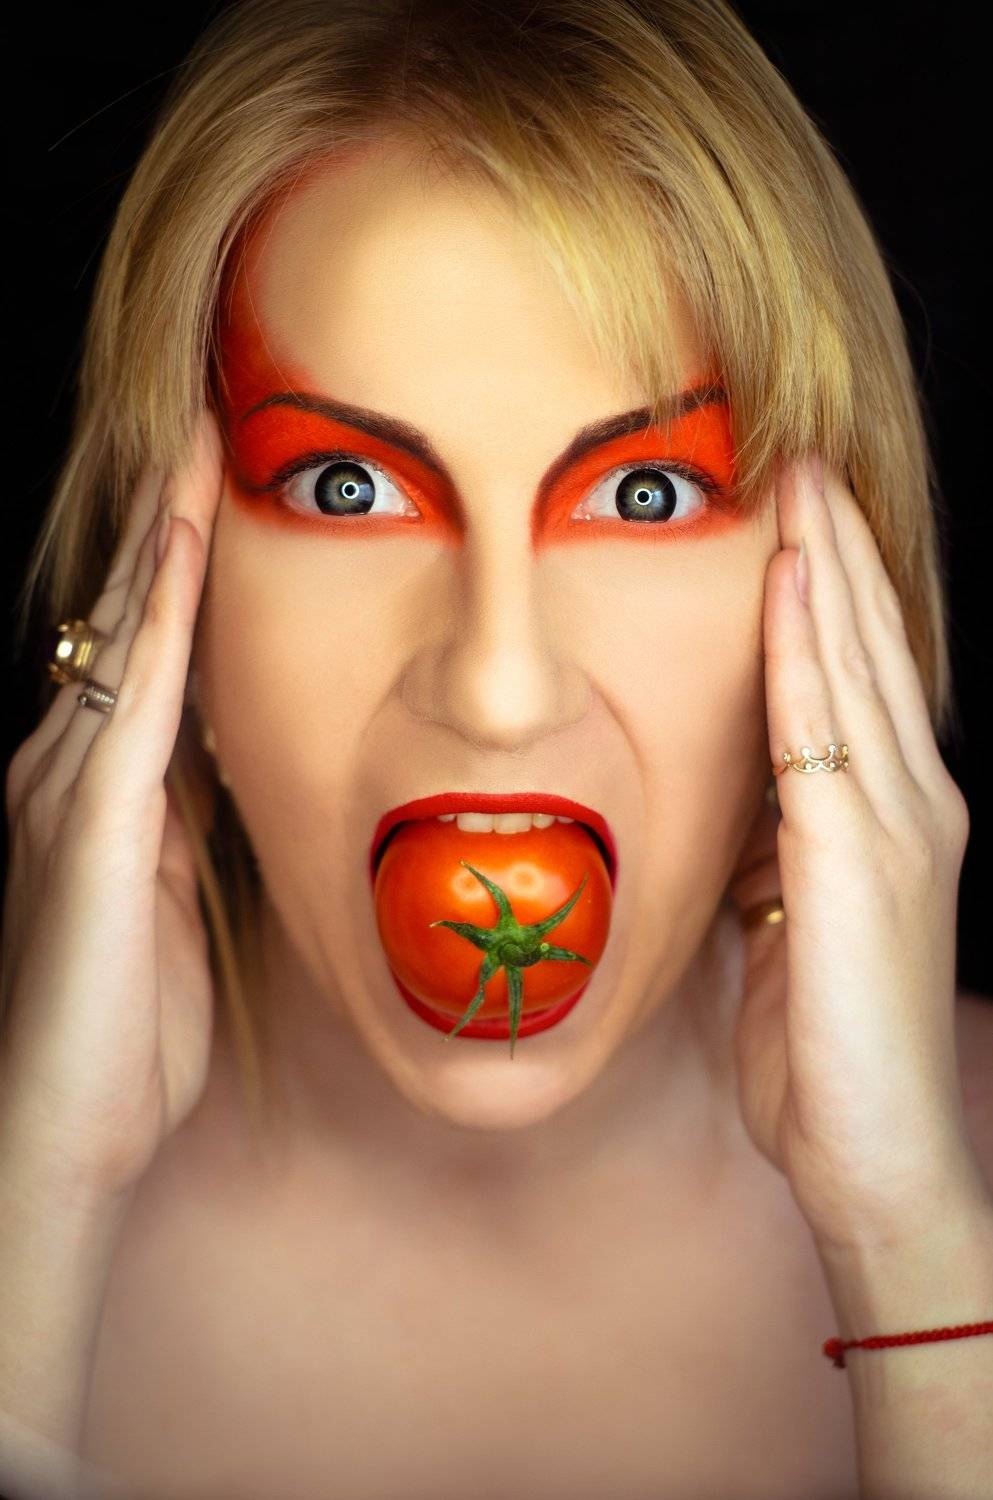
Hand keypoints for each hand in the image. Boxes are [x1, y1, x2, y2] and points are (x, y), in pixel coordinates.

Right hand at [0, 409, 223, 1207]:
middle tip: (206, 422)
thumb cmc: (125, 1032)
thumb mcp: (173, 904)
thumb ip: (186, 827)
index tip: (216, 485)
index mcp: (96, 792)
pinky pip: (137, 698)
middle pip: (122, 620)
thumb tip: (220, 762)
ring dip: (160, 538)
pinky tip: (183, 545)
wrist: (64, 1135)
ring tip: (196, 444)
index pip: (138, 651)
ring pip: (123, 635)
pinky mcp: (92, 830)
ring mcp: (70, 793)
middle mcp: (65, 772)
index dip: (173, 567)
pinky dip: (162, 614)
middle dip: (161, 521)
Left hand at [726, 456, 991, 1252]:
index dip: (831, 592)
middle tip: (801, 460)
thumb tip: (732, 807)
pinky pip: (821, 729)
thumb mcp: (790, 927)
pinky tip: (789, 582)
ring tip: (798, 483)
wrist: (877, 1154)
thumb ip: (772, 855)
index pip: (859, 679)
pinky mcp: (859, 860)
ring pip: (851, 666)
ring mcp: (896, 827)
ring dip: (823, 567)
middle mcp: (911, 805)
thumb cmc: (826, 1051)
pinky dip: (804, 649)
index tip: (796, 518)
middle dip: (833, 549)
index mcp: (892, 819)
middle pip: (864, 649)